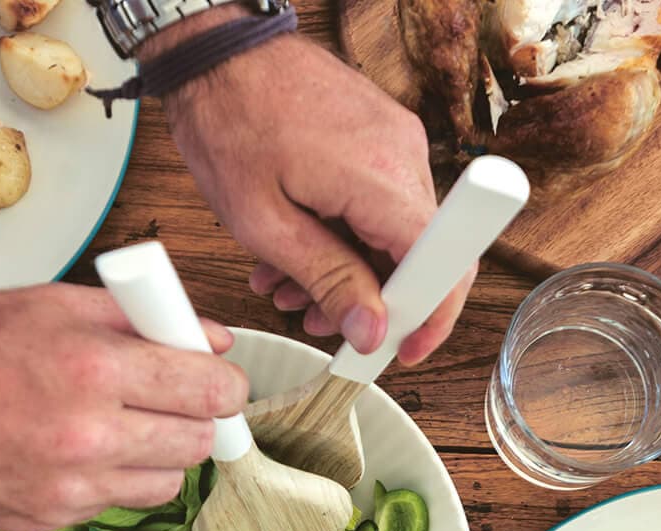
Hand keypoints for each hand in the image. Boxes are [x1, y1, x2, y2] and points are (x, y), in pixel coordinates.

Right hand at [0, 283, 246, 530]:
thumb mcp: (49, 304)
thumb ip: (139, 319)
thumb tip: (208, 340)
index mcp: (95, 370)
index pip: (212, 391)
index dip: (224, 384)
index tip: (216, 379)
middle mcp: (87, 438)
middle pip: (199, 445)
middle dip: (194, 419)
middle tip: (169, 398)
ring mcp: (65, 489)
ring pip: (161, 486)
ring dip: (154, 455)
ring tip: (113, 423)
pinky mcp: (41, 523)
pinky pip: (106, 505)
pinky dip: (102, 480)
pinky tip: (63, 449)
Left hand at [158, 27, 465, 365]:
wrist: (216, 52)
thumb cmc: (228, 120)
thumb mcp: (264, 222)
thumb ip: (326, 279)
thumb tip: (371, 330)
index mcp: (380, 178)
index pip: (444, 265)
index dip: (432, 318)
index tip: (405, 348)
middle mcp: (402, 153)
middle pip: (420, 252)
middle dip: (374, 299)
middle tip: (323, 323)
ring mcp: (394, 138)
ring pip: (395, 229)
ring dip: (351, 268)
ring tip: (290, 286)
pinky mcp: (379, 132)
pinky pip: (380, 199)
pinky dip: (347, 232)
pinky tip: (299, 247)